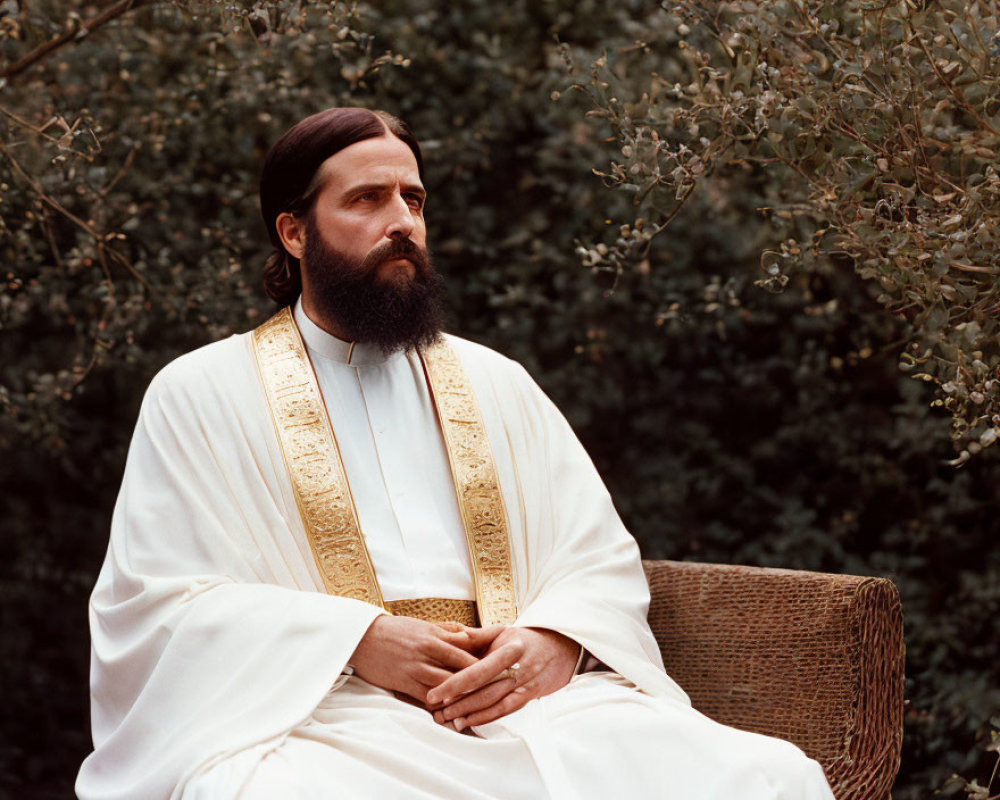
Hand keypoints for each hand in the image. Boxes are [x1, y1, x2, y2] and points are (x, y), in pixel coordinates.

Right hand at [349, 616, 502, 703]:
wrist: (362, 638)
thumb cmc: (395, 630)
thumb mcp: (423, 625)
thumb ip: (447, 631)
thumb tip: (470, 635)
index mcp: (436, 634)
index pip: (469, 647)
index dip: (489, 656)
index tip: (509, 664)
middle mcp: (430, 650)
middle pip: (465, 667)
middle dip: (486, 679)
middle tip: (507, 689)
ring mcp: (418, 668)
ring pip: (450, 685)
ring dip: (467, 698)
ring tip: (487, 708)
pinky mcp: (406, 683)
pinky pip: (428, 699)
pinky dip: (442, 709)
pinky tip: (455, 718)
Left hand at [426, 627, 579, 731]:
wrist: (559, 647)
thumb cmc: (524, 639)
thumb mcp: (503, 630)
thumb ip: (478, 635)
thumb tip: (456, 635)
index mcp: (508, 648)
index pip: (477, 670)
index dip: (454, 684)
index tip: (434, 693)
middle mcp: (518, 668)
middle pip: (483, 690)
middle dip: (457, 703)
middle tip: (435, 711)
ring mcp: (525, 684)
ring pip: (494, 703)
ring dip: (469, 714)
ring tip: (447, 719)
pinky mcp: (530, 695)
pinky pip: (506, 710)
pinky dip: (487, 717)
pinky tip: (469, 722)